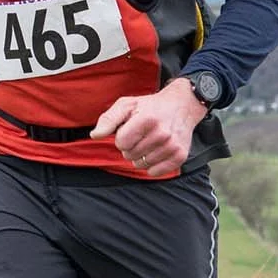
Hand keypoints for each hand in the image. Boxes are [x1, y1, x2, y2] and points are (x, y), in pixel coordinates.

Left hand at [90, 79, 206, 174]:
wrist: (182, 105)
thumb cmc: (150, 106)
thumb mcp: (126, 105)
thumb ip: (108, 119)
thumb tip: (95, 135)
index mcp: (147, 120)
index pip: (121, 143)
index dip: (122, 137)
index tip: (130, 129)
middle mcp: (162, 134)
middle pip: (130, 155)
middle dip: (131, 146)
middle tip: (141, 135)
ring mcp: (172, 146)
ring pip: (141, 165)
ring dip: (141, 156)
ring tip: (149, 141)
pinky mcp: (180, 156)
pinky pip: (155, 172)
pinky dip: (152, 166)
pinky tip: (156, 152)